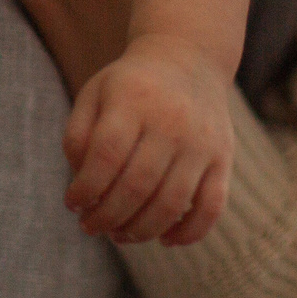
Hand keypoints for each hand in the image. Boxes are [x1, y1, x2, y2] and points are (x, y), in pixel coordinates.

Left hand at [62, 36, 232, 246]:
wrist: (188, 58)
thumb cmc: (129, 85)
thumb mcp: (95, 93)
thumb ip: (78, 135)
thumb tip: (81, 185)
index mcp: (133, 100)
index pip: (106, 157)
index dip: (85, 189)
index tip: (72, 204)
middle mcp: (171, 121)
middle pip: (137, 186)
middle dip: (107, 217)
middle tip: (90, 227)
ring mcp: (201, 142)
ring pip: (171, 204)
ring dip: (140, 231)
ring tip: (119, 235)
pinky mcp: (223, 159)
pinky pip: (211, 207)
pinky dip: (189, 233)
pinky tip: (165, 239)